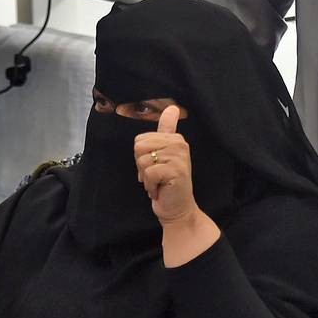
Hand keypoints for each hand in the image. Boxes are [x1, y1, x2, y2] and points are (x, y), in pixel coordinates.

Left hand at [134, 106, 221, 267]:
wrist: (177, 209)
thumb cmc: (166, 183)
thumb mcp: (162, 156)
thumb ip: (166, 131)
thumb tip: (173, 107)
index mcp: (174, 138)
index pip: (141, 139)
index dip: (141, 156)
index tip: (155, 165)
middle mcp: (179, 143)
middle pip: (138, 147)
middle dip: (141, 165)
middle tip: (156, 176)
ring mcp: (178, 156)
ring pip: (142, 159)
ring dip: (146, 177)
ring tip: (159, 182)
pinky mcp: (175, 170)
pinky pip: (148, 173)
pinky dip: (149, 185)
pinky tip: (160, 189)